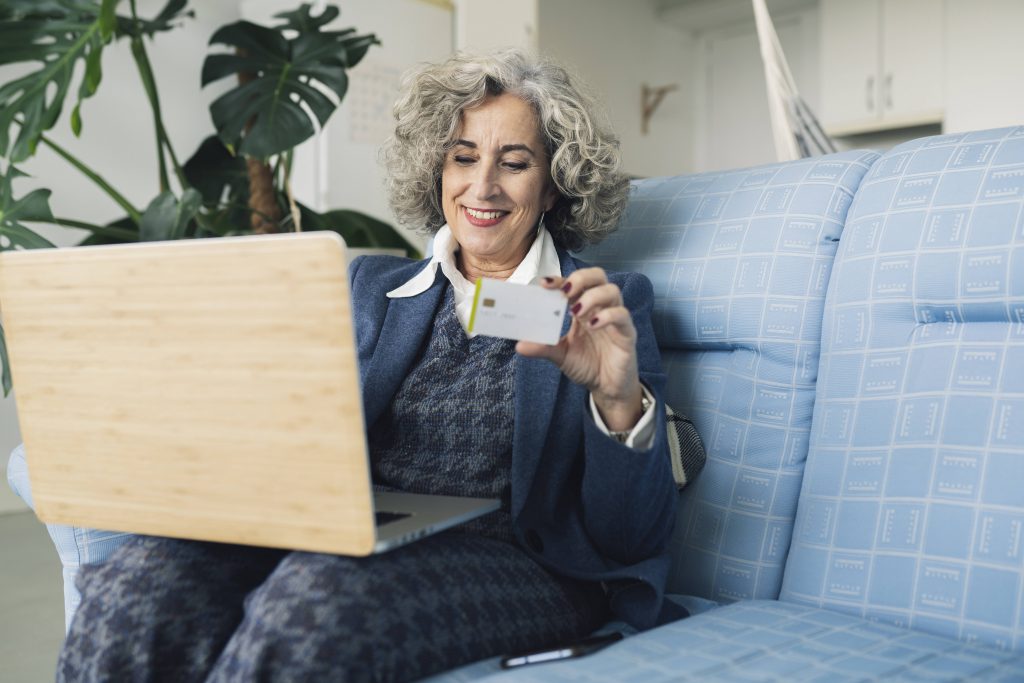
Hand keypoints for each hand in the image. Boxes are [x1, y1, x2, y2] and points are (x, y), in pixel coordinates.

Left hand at [516, 268, 643, 431]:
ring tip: (577, 311)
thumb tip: (519, 346)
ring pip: (612, 291)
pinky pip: (622, 315)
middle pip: (597, 276)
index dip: (560, 279)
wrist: (607, 388)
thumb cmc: (587, 365)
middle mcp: (600, 308)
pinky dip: (608, 316)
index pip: (573, 284)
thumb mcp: (561, 355)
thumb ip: (543, 348)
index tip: (544, 284)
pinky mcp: (627, 332)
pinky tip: (593, 325)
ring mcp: (615, 318)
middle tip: (566, 290)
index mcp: (582, 308)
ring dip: (592, 296)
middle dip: (581, 278)